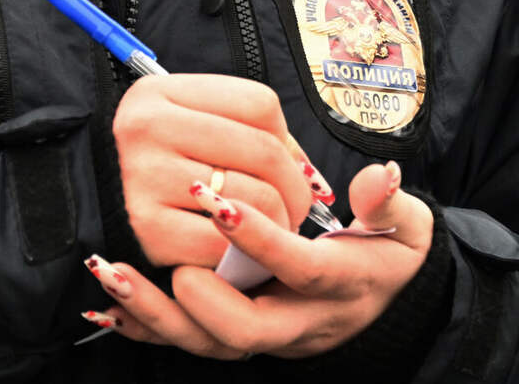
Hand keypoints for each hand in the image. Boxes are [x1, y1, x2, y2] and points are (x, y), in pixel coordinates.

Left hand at [81, 162, 433, 358]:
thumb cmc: (394, 256)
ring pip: (211, 343)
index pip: (302, 268)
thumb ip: (389, 202)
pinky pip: (192, 342)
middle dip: (202, 301)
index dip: (262, 240)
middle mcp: (304, 318)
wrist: (394, 304)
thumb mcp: (408, 227)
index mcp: (343, 283)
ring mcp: (272, 333)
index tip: (222, 204)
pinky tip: (110, 308)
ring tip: (118, 279)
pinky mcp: (247, 336)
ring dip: (159, 315)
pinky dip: (149, 327)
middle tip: (174, 262)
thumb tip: (382, 174)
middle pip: (248, 329)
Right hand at [112, 74, 319, 266]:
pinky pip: (229, 243)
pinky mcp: (148, 231)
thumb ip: (246, 135)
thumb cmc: (151, 170)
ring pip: (257, 199)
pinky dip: (245, 253)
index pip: (260, 104)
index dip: (287, 139)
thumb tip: (309, 175)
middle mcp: (147, 128)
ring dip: (280, 223)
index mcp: (159, 93)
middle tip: (296, 209)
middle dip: (296, 189)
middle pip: (265, 153)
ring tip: (271, 230)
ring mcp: (144, 178)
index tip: (288, 165)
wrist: (78, 212)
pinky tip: (241, 251)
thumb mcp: (186, 128)